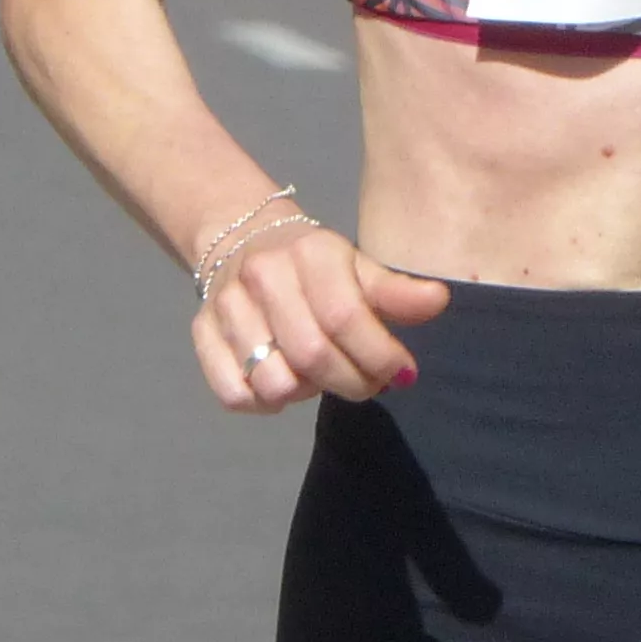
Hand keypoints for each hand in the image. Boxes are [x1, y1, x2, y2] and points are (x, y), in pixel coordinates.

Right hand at [194, 220, 451, 412]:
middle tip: (368, 385)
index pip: (346, 317)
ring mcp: (227, 306)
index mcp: (310, 253)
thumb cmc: (316, 265)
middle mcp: (264, 275)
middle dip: (352, 383)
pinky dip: (264, 403)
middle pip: (312, 356)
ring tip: (320, 376)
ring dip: (307, 393)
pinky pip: (233, 393)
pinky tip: (285, 383)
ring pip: (272, 382)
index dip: (380, 355)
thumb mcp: (359, 268)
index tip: (403, 373)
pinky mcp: (202, 333)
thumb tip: (438, 301)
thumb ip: (395, 291)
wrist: (243, 238)